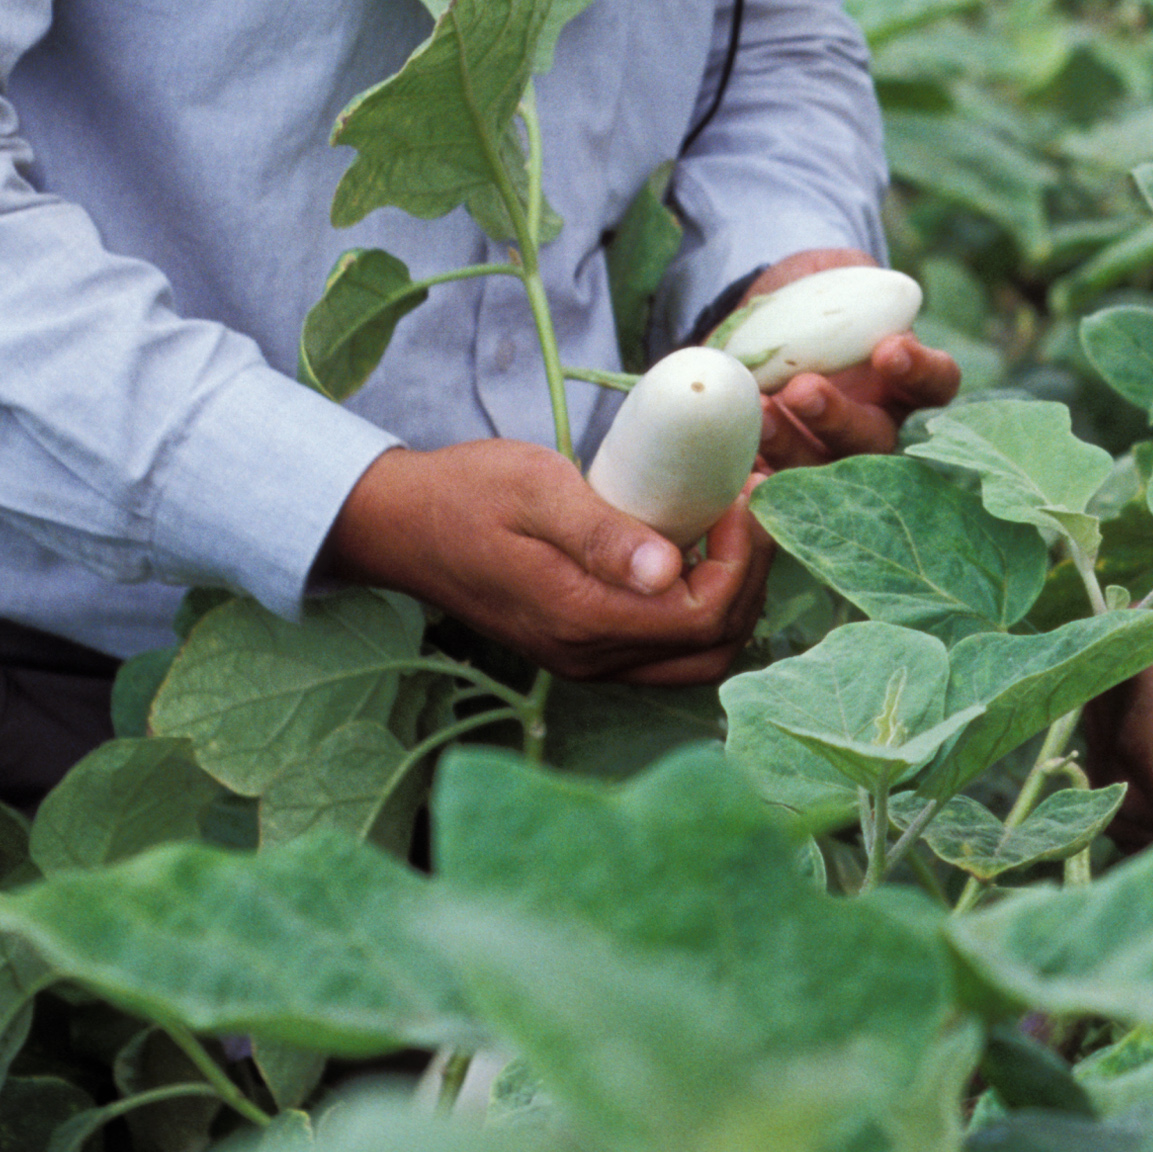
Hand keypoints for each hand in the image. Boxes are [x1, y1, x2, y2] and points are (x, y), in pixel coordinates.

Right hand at [320, 436, 771, 682]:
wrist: (402, 527)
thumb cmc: (466, 494)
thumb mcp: (537, 490)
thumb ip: (602, 532)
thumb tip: (670, 570)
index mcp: (581, 619)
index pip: (704, 616)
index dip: (744, 559)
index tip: (741, 494)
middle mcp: (589, 657)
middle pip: (715, 647)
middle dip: (750, 579)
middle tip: (747, 508)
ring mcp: (585, 661)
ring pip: (695, 658)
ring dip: (729, 596)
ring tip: (728, 526)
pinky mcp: (581, 650)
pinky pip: (665, 651)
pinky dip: (697, 608)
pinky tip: (693, 550)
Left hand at [737, 247, 962, 466]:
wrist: (752, 322)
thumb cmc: (809, 296)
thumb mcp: (829, 275)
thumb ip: (848, 279)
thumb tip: (857, 282)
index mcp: (902, 380)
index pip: (936, 383)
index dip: (921, 371)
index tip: (890, 349)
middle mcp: (873, 425)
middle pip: (874, 440)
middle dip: (839, 417)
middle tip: (803, 389)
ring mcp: (823, 454)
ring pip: (820, 469)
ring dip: (789, 447)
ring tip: (760, 413)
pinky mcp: (775, 468)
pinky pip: (771, 487)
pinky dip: (754, 482)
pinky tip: (738, 471)